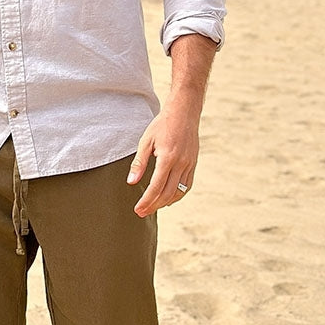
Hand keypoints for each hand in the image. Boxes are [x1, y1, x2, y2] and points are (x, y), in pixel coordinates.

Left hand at [127, 100, 199, 216]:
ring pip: (179, 192)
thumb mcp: (146, 141)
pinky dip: (177, 195)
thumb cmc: (162, 125)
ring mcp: (189, 164)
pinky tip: (168, 199)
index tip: (138, 209)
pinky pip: (187, 185)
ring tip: (153, 207)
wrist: (184, 113)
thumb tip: (131, 182)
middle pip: (168, 193)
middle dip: (154, 205)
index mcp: (168, 158)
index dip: (146, 200)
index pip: (156, 186)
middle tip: (141, 212)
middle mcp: (181, 163)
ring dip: (165, 203)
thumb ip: (139, 163)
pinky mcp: (193, 164)